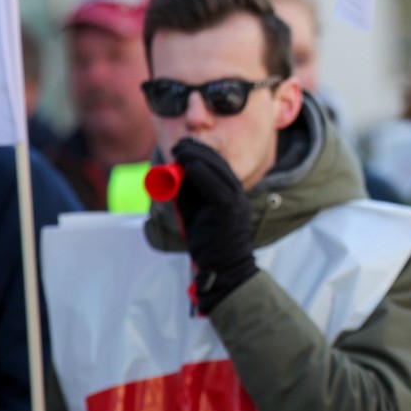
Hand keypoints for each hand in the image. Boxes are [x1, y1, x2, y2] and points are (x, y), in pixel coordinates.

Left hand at [172, 138, 258, 311]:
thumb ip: (188, 194)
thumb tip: (174, 175)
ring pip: (219, 171)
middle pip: (219, 164)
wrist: (224, 267)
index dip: (200, 153)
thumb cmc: (208, 242)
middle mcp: (237, 193)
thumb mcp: (195, 211)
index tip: (182, 146)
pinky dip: (203, 173)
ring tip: (180, 150)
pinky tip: (190, 166)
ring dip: (198, 157)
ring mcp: (236, 200)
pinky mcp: (230, 209)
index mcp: (230, 193)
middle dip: (197, 151)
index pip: (218, 166)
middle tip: (179, 144)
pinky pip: (217, 186)